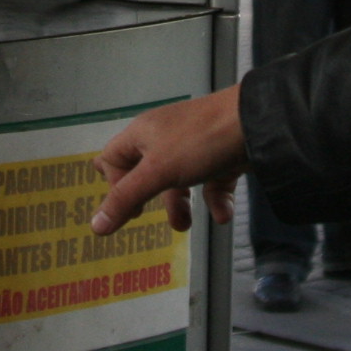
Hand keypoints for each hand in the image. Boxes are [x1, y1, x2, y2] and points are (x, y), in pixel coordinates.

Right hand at [90, 86, 246, 234]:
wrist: (255, 123)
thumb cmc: (199, 141)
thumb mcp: (157, 173)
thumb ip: (126, 199)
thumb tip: (95, 227)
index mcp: (143, 134)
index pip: (113, 157)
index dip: (114, 184)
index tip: (128, 208)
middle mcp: (166, 138)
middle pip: (145, 171)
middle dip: (146, 198)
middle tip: (144, 216)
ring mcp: (195, 147)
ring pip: (178, 180)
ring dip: (179, 205)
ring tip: (185, 226)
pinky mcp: (221, 157)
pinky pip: (212, 183)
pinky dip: (214, 201)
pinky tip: (221, 216)